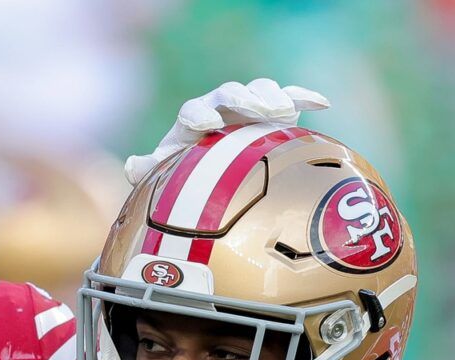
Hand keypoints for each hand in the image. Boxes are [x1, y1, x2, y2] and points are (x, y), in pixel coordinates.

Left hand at [123, 78, 329, 183]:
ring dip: (272, 97)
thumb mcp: (170, 173)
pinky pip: (291, 97)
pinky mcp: (275, 110)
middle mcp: (222, 106)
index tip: (206, 125)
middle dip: (242, 99)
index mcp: (194, 120)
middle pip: (230, 94)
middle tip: (254, 111)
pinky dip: (304, 97)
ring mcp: (250, 105)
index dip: (199, 114)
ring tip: (284, 111)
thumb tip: (133, 166)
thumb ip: (151, 170)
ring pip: (260, 91)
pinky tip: (322, 103)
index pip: (194, 110)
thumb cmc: (191, 171)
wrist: (219, 165)